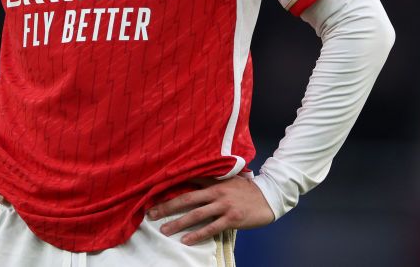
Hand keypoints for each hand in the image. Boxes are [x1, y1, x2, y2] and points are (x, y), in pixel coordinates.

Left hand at [146, 177, 274, 244]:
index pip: (188, 183)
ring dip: (178, 222)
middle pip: (187, 199)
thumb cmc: (246, 190)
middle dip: (167, 207)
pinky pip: (211, 228)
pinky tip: (186, 240)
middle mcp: (216, 192)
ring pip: (196, 214)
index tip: (154, 194)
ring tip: (164, 230)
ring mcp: (224, 206)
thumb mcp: (228, 180)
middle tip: (151, 214)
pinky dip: (197, 234)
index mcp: (214, 182)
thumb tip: (191, 178)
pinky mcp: (231, 219)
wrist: (269, 196)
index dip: (171, 188)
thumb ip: (211, 179)